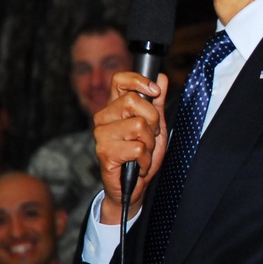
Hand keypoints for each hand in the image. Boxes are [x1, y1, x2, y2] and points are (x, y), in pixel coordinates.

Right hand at [93, 71, 168, 223]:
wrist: (133, 185)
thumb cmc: (141, 155)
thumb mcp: (155, 126)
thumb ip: (157, 102)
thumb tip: (161, 78)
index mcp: (114, 107)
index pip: (119, 80)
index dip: (139, 81)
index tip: (155, 92)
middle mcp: (103, 118)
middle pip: (133, 101)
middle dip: (152, 121)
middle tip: (149, 136)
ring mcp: (101, 135)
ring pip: (138, 125)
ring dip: (149, 143)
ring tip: (142, 152)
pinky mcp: (104, 152)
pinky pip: (137, 147)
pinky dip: (145, 159)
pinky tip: (138, 164)